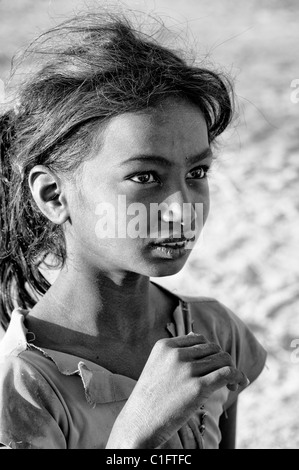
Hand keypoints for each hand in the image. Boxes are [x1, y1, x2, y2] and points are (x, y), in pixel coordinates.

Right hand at [106, 333, 248, 448]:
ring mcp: (186, 370)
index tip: (214, 364)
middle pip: (213, 348)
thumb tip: (197, 336)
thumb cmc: (149, 399)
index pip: (198, 339)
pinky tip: (241, 383)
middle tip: (226, 377)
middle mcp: (176, 354)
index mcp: (164, 346)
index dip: (210, 350)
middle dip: (222, 360)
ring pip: (222, 359)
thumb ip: (175, 353)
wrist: (138, 425)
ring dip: (232, 369)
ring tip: (232, 384)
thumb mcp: (156, 367)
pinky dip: (238, 376)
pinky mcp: (197, 388)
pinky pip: (227, 373)